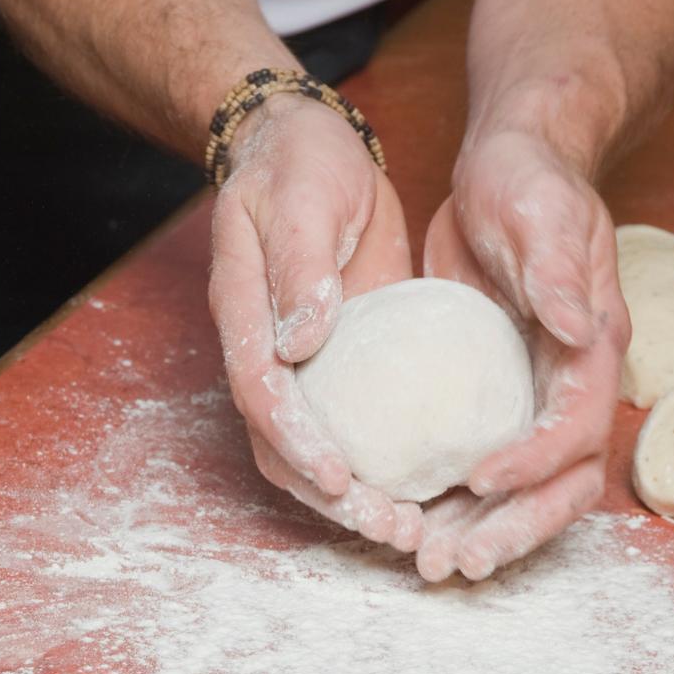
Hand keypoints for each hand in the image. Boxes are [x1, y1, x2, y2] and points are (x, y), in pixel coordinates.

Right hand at [209, 95, 423, 550]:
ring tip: (413, 529)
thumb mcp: (301, 197)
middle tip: (394, 527)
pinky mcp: (340, 363)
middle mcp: (266, 349)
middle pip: (280, 447)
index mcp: (244, 311)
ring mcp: (301, 363)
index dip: (296, 440)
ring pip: (312, 451)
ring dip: (356, 499)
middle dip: (331, 497)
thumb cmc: (297, 162)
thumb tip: (301, 343)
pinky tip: (430, 490)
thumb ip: (299, 267)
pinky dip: (382, 467)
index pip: (260, 392)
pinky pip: (353, 430)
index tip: (339, 477)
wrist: (304, 143)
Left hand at [414, 129, 630, 580]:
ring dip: (483, 534)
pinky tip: (410, 523)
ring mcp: (535, 396)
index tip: (478, 482)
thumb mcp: (541, 213)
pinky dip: (455, 505)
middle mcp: (571, 384)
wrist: (510, 168)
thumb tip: (573, 325)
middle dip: (514, 530)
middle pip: (563, 485)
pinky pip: (484, 466)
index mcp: (593, 346)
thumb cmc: (529, 182)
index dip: (534, 464)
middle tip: (454, 562)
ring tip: (429, 563)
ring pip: (526, 491)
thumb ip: (557, 270)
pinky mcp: (494, 397)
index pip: (578, 427)